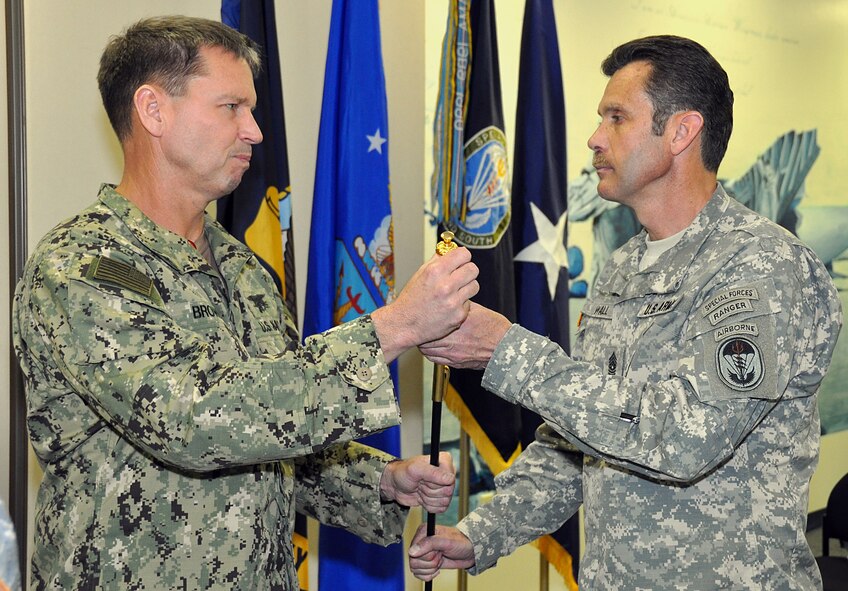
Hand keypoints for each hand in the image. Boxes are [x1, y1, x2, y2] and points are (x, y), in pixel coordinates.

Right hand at [372, 248, 478, 362]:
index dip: (463, 257)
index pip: (464, 254)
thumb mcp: (420, 274)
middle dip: (467, 271)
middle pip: (473, 269)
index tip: (460, 261)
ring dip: (467, 287)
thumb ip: (437, 259)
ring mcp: (453, 302)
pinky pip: (469, 303)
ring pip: (474, 286)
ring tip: (455, 292)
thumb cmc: (411, 298)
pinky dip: (461, 304)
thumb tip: (451, 247)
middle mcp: (445, 286)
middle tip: (460, 276)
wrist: (404, 324)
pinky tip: (449, 307)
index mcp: (435, 271)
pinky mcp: (458, 316)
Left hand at [379, 452, 454, 512]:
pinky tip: (422, 496)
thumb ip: (433, 473)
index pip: (450, 479)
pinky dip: (428, 505)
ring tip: (420, 489)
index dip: (436, 482)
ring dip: (428, 498)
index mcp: (444, 461)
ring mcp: (443, 487)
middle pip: (448, 492)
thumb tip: (450, 478)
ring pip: (444, 501)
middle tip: (420, 483)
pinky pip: (441, 508)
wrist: (395, 485)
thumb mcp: (415, 469)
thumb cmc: (403, 472)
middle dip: (430, 490)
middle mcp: (446, 474)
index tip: (424, 478)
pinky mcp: (439, 499)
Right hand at [408, 524, 474, 581]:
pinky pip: (419, 574)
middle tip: (441, 555)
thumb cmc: (461, 542)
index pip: (413, 550)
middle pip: (414, 561)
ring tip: (440, 560)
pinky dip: (429, 575)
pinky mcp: (426, 563)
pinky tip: (437, 569)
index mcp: (423, 532)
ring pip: (416, 569)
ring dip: (431, 568)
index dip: (426, 555)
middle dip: (430, 562)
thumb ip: (429, 544)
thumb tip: (412, 551)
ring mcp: (423, 554)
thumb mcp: (447, 541)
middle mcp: (421, 542)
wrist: (469, 552)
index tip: (437, 551)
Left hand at [418, 302, 510, 368]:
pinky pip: (436, 360)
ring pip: (427, 351)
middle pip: (425, 338)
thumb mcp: (477, 310)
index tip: (423, 316)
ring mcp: (453, 355)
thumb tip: (451, 298)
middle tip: (421, 327)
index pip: (430, 323)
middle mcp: (452, 342)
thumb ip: (460, 306)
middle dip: (422, 333)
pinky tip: (434, 349)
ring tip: (426, 338)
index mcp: (456, 325)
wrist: (506, 348)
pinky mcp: (456, 363)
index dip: (424, 319)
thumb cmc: (495, 329)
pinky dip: (432, 354)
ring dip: (425, 344)